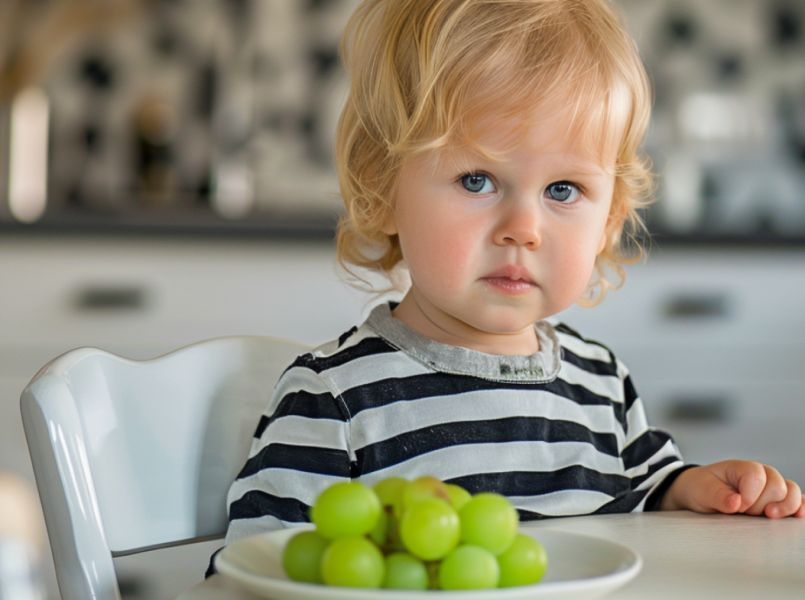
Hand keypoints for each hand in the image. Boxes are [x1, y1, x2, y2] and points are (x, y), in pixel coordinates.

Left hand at [660, 460, 804, 517]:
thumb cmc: (701, 488)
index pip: (756, 477)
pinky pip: (798, 501)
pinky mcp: (777, 500)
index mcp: (740, 467)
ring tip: (768, 516)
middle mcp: (760, 474)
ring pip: (791, 493)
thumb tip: (736, 502)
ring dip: (783, 508)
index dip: (749, 496)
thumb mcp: (702, 491)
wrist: (700, 494)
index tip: (736, 506)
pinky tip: (798, 517)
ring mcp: (771, 486)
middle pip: (777, 487)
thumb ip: (718, 496)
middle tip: (744, 512)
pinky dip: (799, 508)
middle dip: (762, 504)